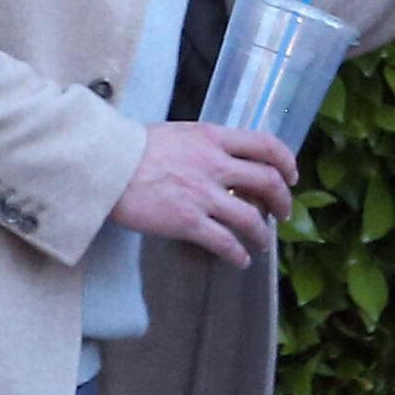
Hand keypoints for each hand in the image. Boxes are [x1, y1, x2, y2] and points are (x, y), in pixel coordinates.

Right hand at [109, 122, 296, 267]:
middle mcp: (214, 164)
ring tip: (261, 243)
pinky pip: (225, 243)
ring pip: (251, 218)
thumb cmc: (133, 148)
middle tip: (282, 214)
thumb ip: (205, 145)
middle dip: (282, 201)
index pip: (266, 145)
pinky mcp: (188, 222)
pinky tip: (240, 260)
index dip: (286, 162)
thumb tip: (224, 160)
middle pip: (268, 182)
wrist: (104, 166)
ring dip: (262, 234)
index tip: (290, 175)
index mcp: (213, 137)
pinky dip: (238, 255)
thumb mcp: (178, 134)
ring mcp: (202, 195)